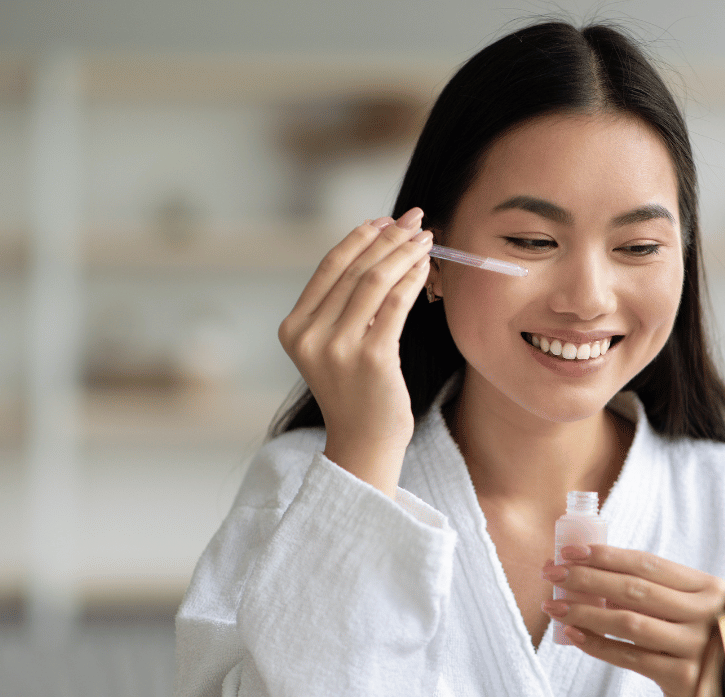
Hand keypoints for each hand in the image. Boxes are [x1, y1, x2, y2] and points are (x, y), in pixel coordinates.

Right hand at [278, 208, 431, 496]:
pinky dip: (413, 279)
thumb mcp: (334, 349)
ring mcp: (338, 348)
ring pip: (375, 282)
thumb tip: (375, 252)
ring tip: (426, 238)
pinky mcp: (371, 359)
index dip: (359, 238)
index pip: (329, 268)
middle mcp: (310, 336)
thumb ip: (341, 309)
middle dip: (388, 238)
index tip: (385, 220)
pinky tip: (427, 266)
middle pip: (354, 269)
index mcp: (294, 329)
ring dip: (404, 253)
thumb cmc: (357, 395)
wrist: (365, 445)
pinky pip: (396, 304)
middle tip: (414, 219)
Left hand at [541, 544, 724, 696]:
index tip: (568, 552)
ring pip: (629, 623)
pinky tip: (573, 635)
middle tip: (550, 574)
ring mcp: (698, 647)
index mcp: (707, 587)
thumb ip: (649, 592)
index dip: (605, 555)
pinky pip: (630, 658)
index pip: (648, 564)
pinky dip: (597, 644)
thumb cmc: (689, 644)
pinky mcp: (684, 678)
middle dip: (586, 578)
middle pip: (635, 589)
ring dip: (585, 611)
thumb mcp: (681, 611)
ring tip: (554, 606)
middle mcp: (709, 613)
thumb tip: (584, 570)